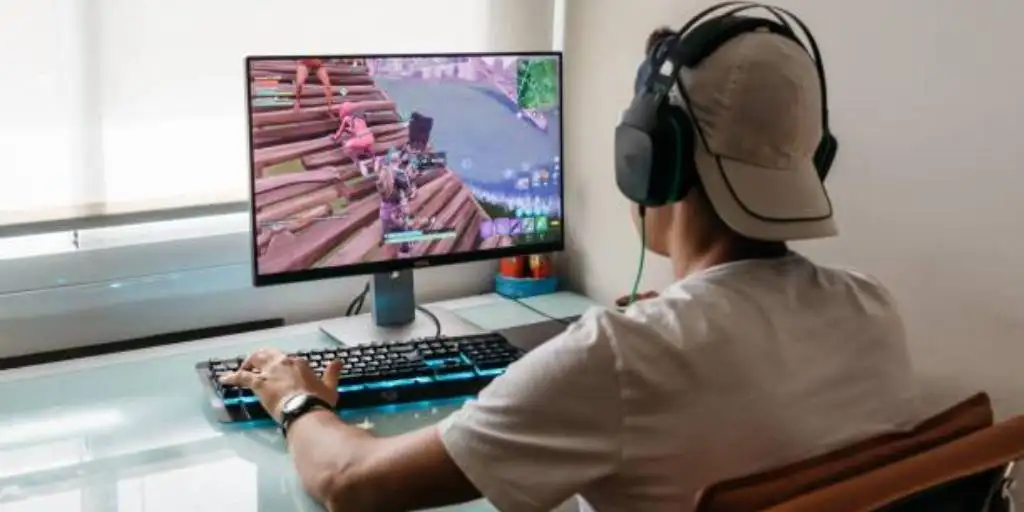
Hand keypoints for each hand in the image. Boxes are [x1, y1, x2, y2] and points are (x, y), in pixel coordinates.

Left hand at [219, 348, 342, 422]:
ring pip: (254, 361)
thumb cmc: (318, 401)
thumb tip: (338, 361)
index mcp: (299, 363)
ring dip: (247, 363)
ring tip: (242, 368)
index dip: (282, 366)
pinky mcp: (259, 384)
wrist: (305, 410)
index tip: (282, 373)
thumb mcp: (330, 387)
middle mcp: (283, 363)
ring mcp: (270, 372)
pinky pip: (242, 377)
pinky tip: (224, 379)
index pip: (287, 360)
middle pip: (268, 354)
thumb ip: (332, 373)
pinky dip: (232, 377)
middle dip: (260, 357)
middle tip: (256, 364)